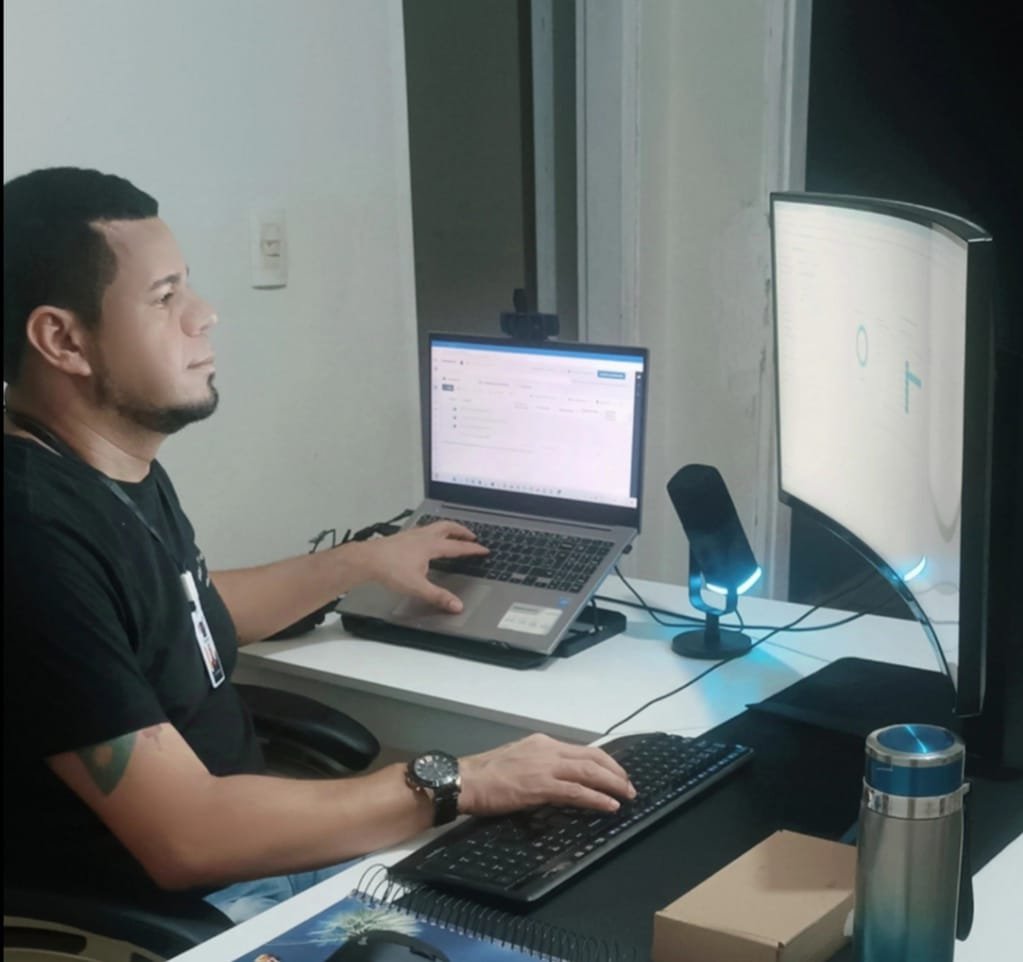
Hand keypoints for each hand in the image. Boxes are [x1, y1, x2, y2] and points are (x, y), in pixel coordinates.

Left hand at [355, 520, 487, 612]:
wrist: (367, 560)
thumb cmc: (390, 570)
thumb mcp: (418, 587)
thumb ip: (438, 596)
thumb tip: (456, 605)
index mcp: (431, 546)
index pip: (458, 547)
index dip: (472, 549)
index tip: (483, 549)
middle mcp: (423, 537)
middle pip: (448, 528)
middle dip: (462, 531)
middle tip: (471, 536)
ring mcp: (412, 535)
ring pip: (435, 526)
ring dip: (447, 528)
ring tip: (451, 533)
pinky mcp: (402, 537)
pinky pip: (423, 530)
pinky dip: (432, 531)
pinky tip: (426, 540)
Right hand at [458, 733, 635, 814]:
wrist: (466, 779)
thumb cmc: (486, 775)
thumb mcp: (518, 760)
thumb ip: (540, 764)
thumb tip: (559, 777)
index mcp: (543, 743)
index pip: (582, 749)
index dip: (605, 762)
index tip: (617, 774)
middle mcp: (548, 749)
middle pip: (592, 757)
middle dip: (615, 772)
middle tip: (629, 787)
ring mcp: (545, 767)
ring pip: (588, 771)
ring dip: (612, 784)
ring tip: (627, 796)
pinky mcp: (540, 786)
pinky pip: (576, 791)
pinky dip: (596, 798)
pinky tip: (609, 806)